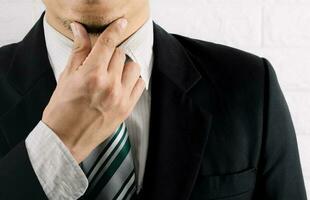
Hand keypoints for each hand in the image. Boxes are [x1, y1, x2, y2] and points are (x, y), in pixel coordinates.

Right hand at [42, 18, 144, 162]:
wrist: (66, 139)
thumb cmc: (61, 110)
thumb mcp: (66, 77)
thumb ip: (78, 52)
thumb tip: (79, 29)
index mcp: (91, 75)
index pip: (108, 44)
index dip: (115, 29)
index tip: (121, 23)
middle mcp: (109, 85)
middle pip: (120, 54)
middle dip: (111, 54)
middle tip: (101, 62)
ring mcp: (120, 97)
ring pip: (133, 67)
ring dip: (124, 66)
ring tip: (113, 73)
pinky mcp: (127, 108)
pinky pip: (140, 84)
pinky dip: (133, 80)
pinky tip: (122, 83)